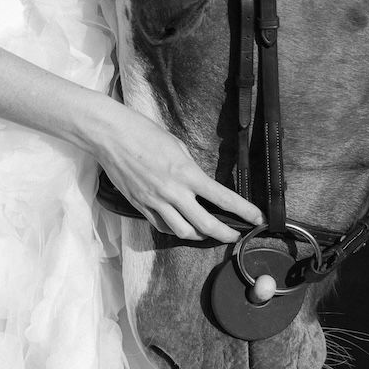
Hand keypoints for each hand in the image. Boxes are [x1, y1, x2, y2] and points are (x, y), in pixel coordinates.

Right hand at [93, 101, 262, 243]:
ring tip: (209, 232)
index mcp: (186, 173)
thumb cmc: (144, 133)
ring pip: (183, 232)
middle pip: (205, 225)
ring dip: (199, 235)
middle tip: (235, 235)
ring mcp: (154, 202)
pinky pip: (162, 226)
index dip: (244, 211)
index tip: (256, 218)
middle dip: (225, 233)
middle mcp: (172, 192)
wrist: (111, 136)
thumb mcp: (177, 145)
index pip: (222, 198)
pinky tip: (181, 225)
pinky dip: (175, 229)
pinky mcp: (140, 206)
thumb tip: (198, 183)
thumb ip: (190, 168)